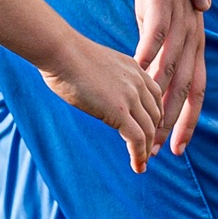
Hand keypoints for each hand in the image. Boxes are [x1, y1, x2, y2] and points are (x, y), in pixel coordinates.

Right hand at [38, 32, 165, 172]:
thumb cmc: (67, 55)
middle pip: (155, 114)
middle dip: (154, 135)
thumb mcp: (98, 63)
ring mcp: (131, 96)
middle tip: (148, 151)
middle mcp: (138, 81)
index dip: (154, 115)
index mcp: (133, 67)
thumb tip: (97, 87)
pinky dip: (139, 156)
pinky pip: (137, 140)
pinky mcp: (120, 112)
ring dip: (147, 150)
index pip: (155, 95)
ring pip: (149, 130)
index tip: (149, 129)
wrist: (61, 51)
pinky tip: (137, 167)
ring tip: (142, 163)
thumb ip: (107, 76)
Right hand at [131, 0, 208, 154]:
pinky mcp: (164, 4)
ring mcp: (181, 21)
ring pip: (172, 66)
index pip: (196, 91)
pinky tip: (138, 69)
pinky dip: (149, 52)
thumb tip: (150, 80)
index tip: (176, 148)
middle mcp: (193, 38)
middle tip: (156, 148)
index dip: (188, 121)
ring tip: (143, 120)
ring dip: (159, 96)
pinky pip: (158, 32)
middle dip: (171, 121)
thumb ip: (162, 54)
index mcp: (195, 46)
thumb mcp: (165, 29)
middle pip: (186, 87)